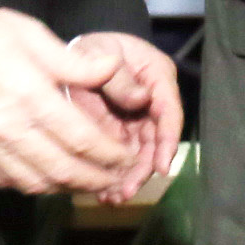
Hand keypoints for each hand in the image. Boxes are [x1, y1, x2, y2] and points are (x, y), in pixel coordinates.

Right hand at [0, 9, 138, 197]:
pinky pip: (7, 183)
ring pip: (36, 183)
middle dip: (95, 179)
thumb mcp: (33, 36)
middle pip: (63, 170)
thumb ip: (77, 62)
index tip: (126, 157)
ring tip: (87, 182)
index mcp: (30, 96)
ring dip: (67, 187)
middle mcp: (9, 129)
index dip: (110, 155)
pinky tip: (47, 178)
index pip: (82, 139)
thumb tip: (116, 70)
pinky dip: (33, 185)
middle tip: (115, 178)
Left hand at [68, 30, 185, 201]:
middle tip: (126, 190)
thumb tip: (141, 100)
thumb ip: (119, 77)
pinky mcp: (120, 132)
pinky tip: (104, 193)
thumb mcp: (102, 52)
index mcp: (157, 77)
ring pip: (139, 153)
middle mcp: (152, 102)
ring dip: (129, 177)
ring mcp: (136, 119)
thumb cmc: (93, 47)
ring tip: (113, 197)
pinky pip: (121, 156)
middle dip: (143, 169)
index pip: (169, 113)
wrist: (75, 53)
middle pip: (155, 141)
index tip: (161, 168)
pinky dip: (114, 174)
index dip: (167, 142)